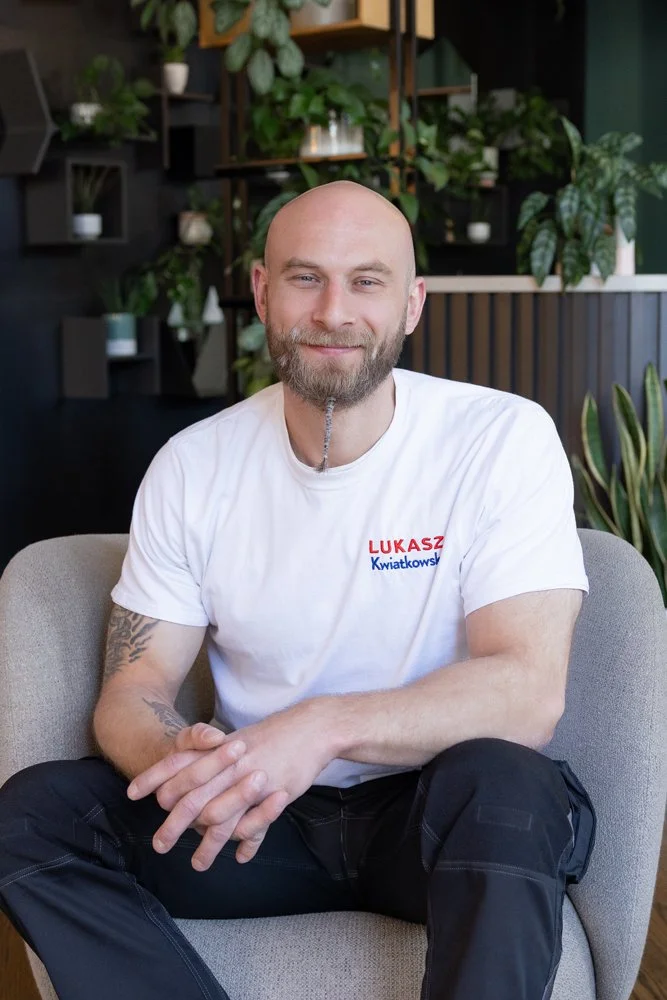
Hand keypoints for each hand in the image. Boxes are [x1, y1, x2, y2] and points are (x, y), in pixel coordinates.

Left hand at [129, 699, 335, 870]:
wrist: (311, 726)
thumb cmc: (274, 735)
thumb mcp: (238, 740)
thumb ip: (212, 756)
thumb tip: (187, 774)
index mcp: (217, 748)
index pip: (176, 762)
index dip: (153, 777)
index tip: (132, 793)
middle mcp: (229, 764)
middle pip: (192, 797)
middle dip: (173, 825)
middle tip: (159, 845)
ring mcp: (251, 780)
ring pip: (221, 819)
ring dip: (208, 846)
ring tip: (197, 865)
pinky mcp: (273, 794)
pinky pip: (256, 824)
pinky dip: (248, 842)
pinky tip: (242, 857)